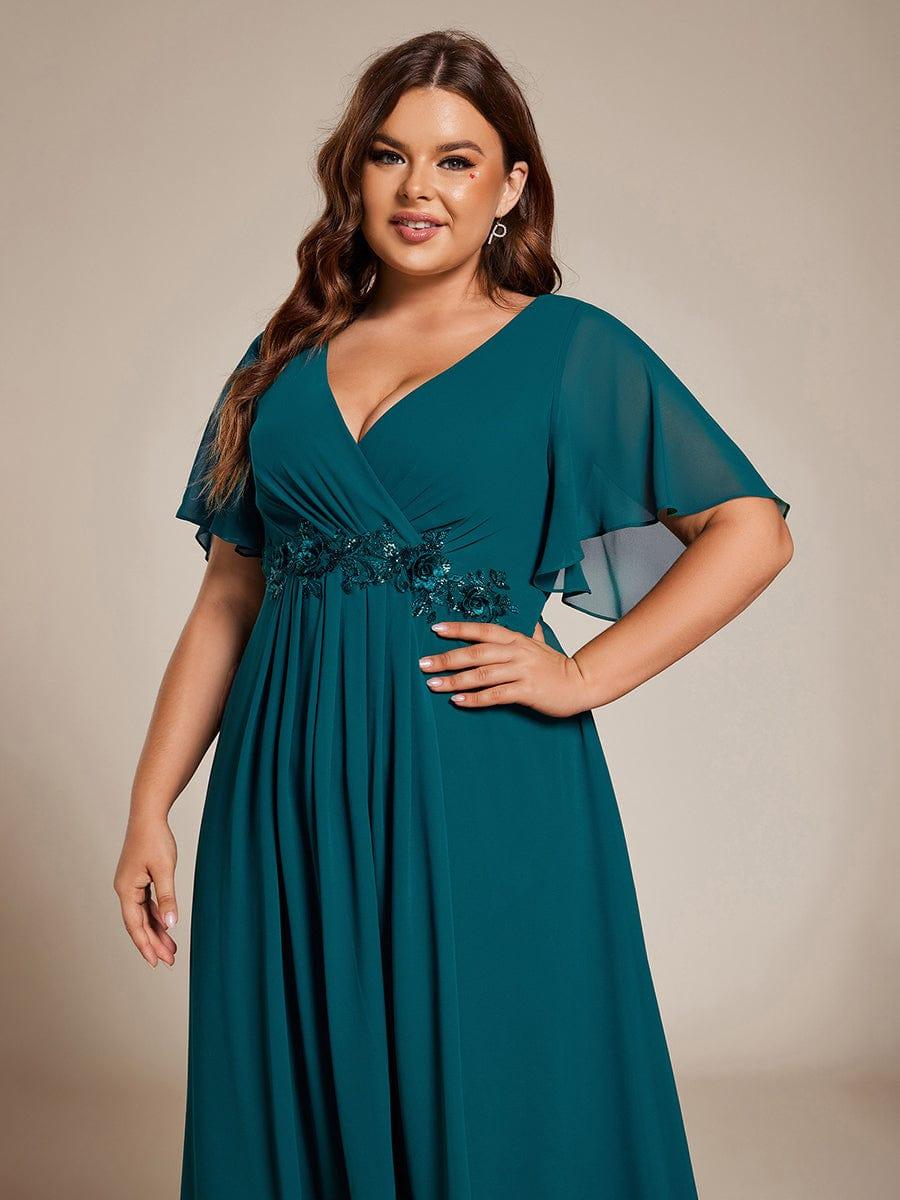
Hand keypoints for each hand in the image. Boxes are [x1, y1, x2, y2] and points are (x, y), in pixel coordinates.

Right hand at [113, 814, 178, 967]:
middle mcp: (125, 889)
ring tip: (171, 949)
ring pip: (143, 915)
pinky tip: (166, 926)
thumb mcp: (164, 869)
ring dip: (156, 931)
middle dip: (153, 943)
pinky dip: (156, 915)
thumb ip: (167, 898)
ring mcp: (131, 884)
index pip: (134, 925)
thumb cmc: (155, 839)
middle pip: (138, 924)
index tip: (155, 962)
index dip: (145, 945)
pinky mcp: (138, 879)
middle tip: (169, 961)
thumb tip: (170, 924)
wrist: (148, 815)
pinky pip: (146, 904)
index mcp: (126, 889)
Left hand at [419, 619, 593, 717]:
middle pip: (475, 652)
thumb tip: (531, 623)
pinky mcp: (527, 691)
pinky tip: (458, 701)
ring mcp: (521, 672)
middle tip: (423, 664)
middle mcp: (516, 652)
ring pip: (481, 674)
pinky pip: (495, 695)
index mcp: (517, 640)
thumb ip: (532, 635)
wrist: (582, 683)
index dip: (459, 629)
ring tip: (433, 684)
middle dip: (447, 658)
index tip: (435, 628)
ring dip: (455, 680)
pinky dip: (475, 698)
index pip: (483, 630)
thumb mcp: (542, 645)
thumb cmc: (558, 666)